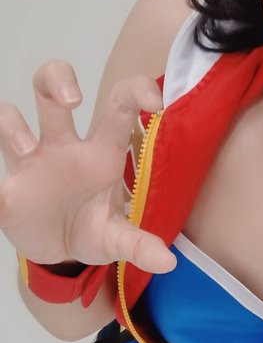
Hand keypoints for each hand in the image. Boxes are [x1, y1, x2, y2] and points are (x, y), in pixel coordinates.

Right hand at [0, 61, 176, 273]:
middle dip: (57, 79)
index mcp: (100, 152)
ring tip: (25, 150)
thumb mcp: (116, 239)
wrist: (59, 254)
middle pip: (52, 89)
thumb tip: (167, 263)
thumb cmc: (92, 229)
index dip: (135, 90)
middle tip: (72, 100)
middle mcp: (63, 146)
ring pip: (10, 119)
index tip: (155, 101)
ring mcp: (30, 161)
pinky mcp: (6, 187)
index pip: (117, 104)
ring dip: (12, 127)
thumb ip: (138, 244)